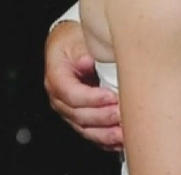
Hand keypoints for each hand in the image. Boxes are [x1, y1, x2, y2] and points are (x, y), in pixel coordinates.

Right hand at [44, 21, 123, 150]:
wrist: (70, 47)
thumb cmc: (73, 43)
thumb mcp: (76, 40)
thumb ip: (82, 51)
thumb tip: (88, 61)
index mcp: (56, 78)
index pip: (71, 94)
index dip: (91, 98)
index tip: (110, 96)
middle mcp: (61, 98)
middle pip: (79, 115)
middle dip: (102, 117)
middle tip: (122, 113)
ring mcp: (70, 111)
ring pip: (85, 129)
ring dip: (105, 134)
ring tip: (123, 132)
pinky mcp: (81, 117)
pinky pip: (92, 134)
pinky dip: (106, 140)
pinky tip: (120, 140)